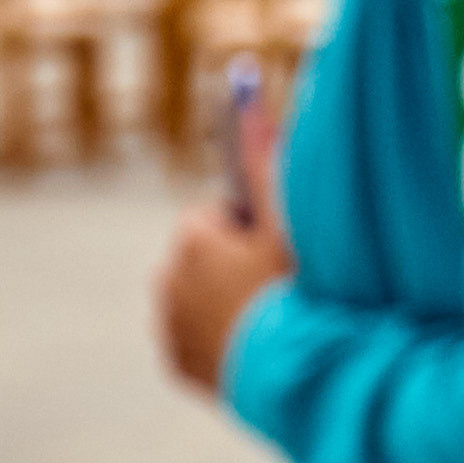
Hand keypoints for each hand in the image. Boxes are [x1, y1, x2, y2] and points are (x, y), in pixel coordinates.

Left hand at [155, 99, 293, 392]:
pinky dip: (216, 341)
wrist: (296, 380)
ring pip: (196, 298)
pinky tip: (248, 348)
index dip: (248, 234)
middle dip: (230, 267)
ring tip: (262, 321)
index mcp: (190, 240)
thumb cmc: (295, 292)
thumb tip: (244, 83)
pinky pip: (194, 340)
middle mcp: (166, 281)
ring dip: (222, 303)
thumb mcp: (286, 221)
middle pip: (201, 258)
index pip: (213, 217)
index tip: (271, 256)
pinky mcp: (177, 365)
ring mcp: (169, 327)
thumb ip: (262, 154)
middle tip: (272, 291)